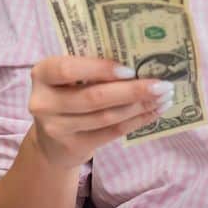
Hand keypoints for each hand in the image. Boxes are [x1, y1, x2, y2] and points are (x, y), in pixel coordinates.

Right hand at [25, 55, 174, 171]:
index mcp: (43, 74)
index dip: (100, 69)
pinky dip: (136, 122)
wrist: (50, 143)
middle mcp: (44, 102)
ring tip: (164, 97)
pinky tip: (154, 112)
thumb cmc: (67, 96)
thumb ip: (91, 68)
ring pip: (106, 117)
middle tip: (162, 85)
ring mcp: (57, 128)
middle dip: (132, 91)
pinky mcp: (73, 147)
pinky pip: (112, 132)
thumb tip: (140, 59)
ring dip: (140, 106)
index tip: (130, 70)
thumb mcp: (68, 79)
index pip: (68, 69)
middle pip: (93, 97)